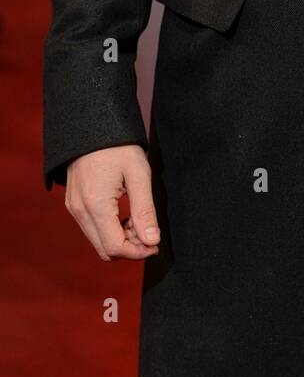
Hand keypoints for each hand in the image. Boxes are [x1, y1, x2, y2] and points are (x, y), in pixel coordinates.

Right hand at [65, 145, 160, 260]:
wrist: (92, 124)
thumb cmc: (118, 146)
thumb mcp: (138, 174)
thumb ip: (145, 210)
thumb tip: (152, 241)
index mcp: (95, 205)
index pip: (114, 247)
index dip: (138, 252)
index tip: (156, 244)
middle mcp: (79, 210)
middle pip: (104, 249)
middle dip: (130, 247)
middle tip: (150, 232)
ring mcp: (73, 207)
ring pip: (97, 240)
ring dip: (120, 239)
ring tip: (139, 219)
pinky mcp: (73, 203)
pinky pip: (91, 228)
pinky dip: (109, 229)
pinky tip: (125, 215)